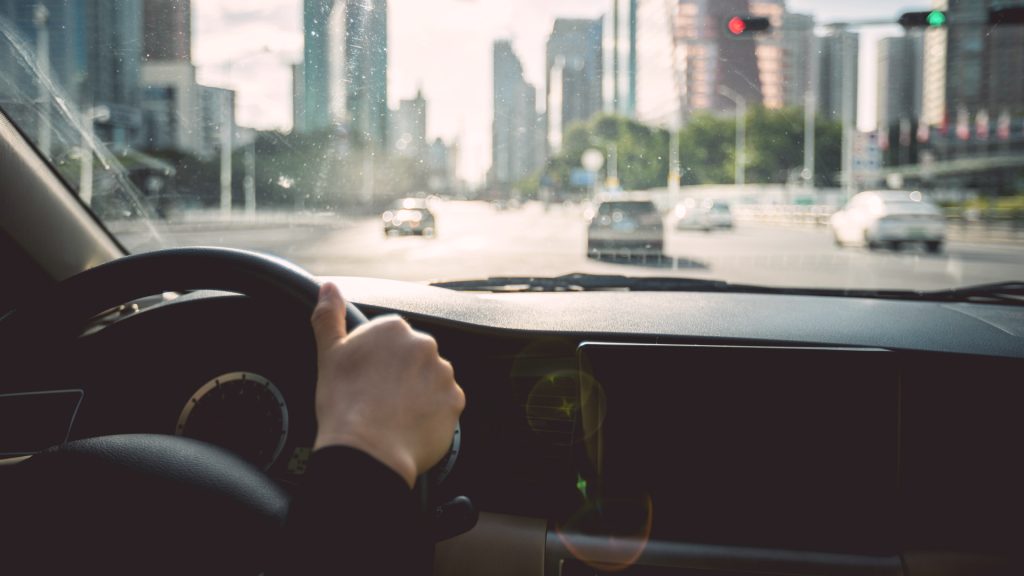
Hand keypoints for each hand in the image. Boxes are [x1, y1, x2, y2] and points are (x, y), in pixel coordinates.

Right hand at [310, 282, 464, 487]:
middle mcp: (425, 345)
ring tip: (393, 416)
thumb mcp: (329, 354)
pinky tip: (409, 426)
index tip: (368, 380)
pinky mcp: (455, 401)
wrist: (367, 451)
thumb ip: (329, 317)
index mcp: (394, 329)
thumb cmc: (344, 403)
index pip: (391, 339)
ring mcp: (443, 373)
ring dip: (418, 394)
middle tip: (378, 400)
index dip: (377, 362)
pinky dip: (431, 414)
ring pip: (431, 381)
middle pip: (414, 359)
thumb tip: (328, 288)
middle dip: (400, 376)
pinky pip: (445, 405)